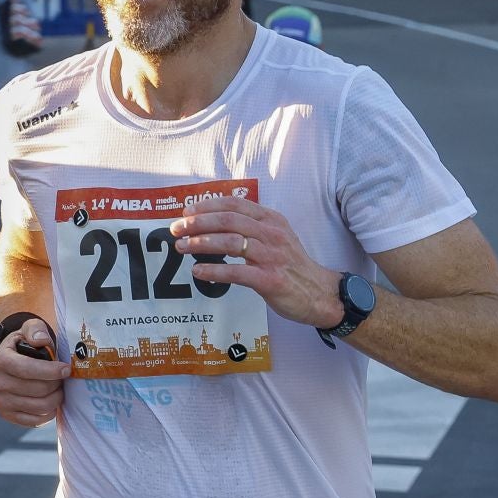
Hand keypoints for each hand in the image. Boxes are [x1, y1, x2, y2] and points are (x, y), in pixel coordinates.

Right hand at [0, 320, 70, 427]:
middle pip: (38, 390)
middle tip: (62, 379)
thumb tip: (41, 341)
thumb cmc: (26, 345)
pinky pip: (36, 420)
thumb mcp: (29, 330)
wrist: (13, 362)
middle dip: (57, 384)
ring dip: (56, 398)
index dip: (51, 371)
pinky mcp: (6, 415)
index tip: (66, 369)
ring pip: (40, 406)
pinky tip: (50, 401)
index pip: (27, 369)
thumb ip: (36, 329)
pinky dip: (49, 412)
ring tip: (58, 389)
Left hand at [169, 195, 341, 328]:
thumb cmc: (291, 265)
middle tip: (176, 229)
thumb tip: (213, 221)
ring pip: (230, 242)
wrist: (320, 293)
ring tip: (181, 247)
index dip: (207, 205)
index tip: (186, 211)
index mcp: (271, 220)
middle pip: (228, 220)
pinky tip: (198, 272)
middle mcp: (272, 234)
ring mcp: (272, 256)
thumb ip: (250, 227)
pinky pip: (237, 272)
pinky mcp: (270, 279)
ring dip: (201, 243)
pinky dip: (214, 271)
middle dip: (197, 223)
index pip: (235, 203)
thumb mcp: (276, 237)